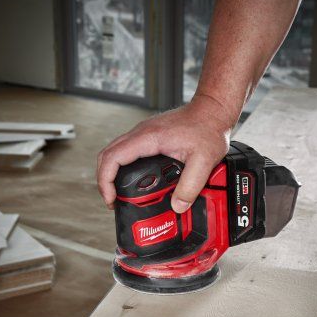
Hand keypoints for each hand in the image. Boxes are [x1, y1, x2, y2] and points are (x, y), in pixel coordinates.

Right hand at [96, 93, 235, 212]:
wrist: (212, 110)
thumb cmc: (208, 128)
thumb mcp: (204, 161)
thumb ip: (191, 186)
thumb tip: (177, 206)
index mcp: (148, 138)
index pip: (113, 157)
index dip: (105, 180)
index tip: (111, 198)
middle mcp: (141, 133)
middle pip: (107, 155)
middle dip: (104, 180)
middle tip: (113, 200)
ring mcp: (143, 133)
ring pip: (115, 151)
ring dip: (111, 172)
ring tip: (120, 193)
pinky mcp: (148, 135)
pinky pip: (126, 150)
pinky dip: (122, 166)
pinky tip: (133, 179)